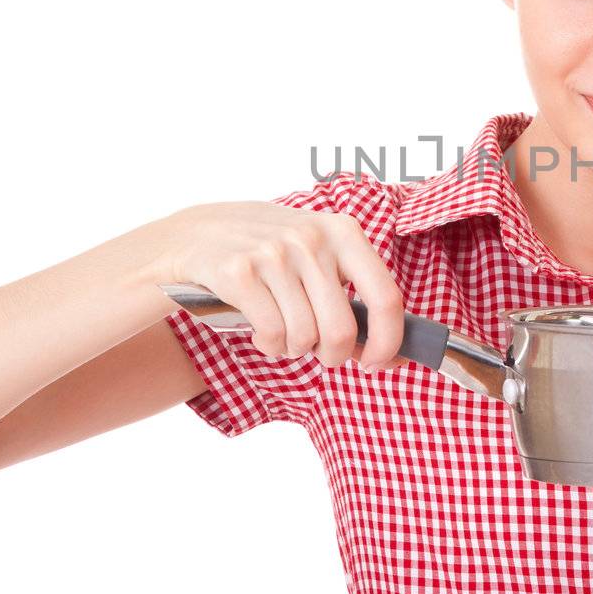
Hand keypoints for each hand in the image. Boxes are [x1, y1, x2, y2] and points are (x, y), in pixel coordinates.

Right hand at [155, 202, 407, 372]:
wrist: (194, 234)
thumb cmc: (269, 255)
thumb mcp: (316, 253)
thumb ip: (355, 293)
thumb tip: (397, 353)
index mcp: (343, 231)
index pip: (386, 298)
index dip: (388, 342)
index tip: (376, 362)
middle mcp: (311, 237)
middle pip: (342, 330)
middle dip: (332, 355)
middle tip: (317, 350)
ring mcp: (273, 252)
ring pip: (304, 337)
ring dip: (294, 349)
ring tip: (282, 332)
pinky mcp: (238, 271)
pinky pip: (272, 334)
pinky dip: (269, 346)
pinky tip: (259, 331)